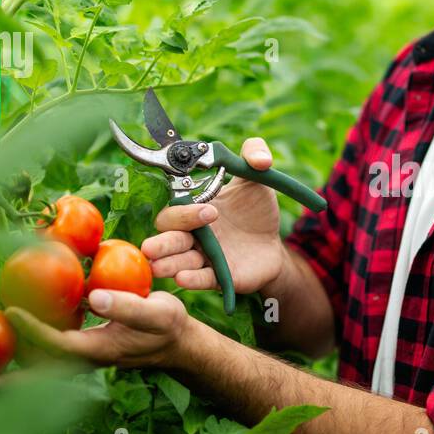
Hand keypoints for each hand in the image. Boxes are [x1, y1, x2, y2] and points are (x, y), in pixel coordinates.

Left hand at [5, 289, 194, 370]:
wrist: (177, 344)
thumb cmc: (168, 326)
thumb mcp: (157, 313)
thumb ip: (128, 306)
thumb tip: (93, 298)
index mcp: (98, 351)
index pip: (57, 343)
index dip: (32, 329)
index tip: (10, 310)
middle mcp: (83, 360)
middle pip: (37, 376)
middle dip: (3, 383)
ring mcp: (80, 359)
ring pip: (37, 370)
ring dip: (8, 372)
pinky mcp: (81, 352)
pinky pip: (45, 358)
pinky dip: (23, 354)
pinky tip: (8, 342)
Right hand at [142, 137, 286, 294]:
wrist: (274, 245)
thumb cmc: (256, 212)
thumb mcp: (256, 179)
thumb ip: (255, 154)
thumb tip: (261, 160)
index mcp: (195, 209)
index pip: (176, 209)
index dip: (186, 211)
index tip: (211, 211)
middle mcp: (193, 234)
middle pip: (168, 236)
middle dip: (163, 241)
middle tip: (165, 242)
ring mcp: (204, 257)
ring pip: (178, 261)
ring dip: (168, 263)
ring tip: (159, 266)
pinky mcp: (218, 277)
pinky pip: (201, 279)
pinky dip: (192, 279)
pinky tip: (183, 278)